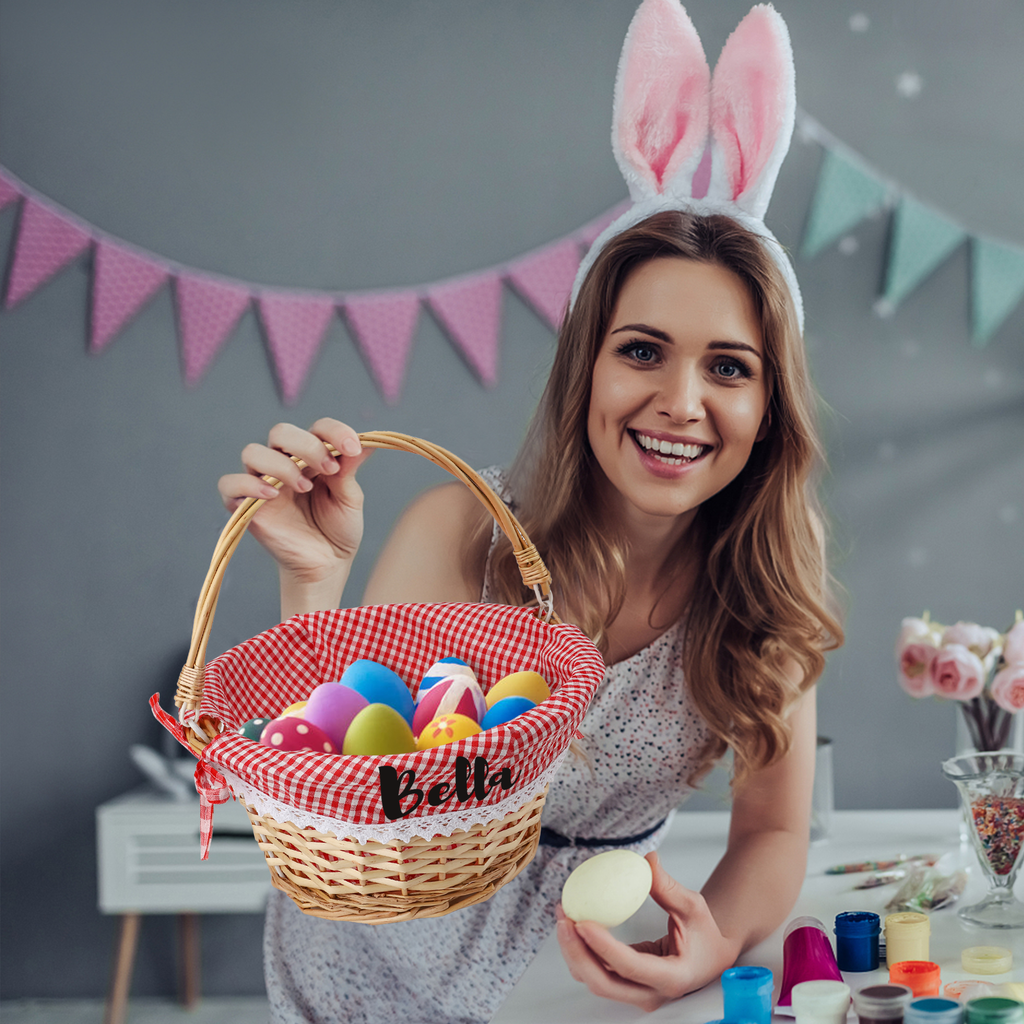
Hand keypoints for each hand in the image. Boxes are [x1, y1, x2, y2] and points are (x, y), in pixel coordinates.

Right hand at [217, 418, 371, 588]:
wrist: (326, 565)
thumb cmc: (337, 530)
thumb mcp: (349, 499)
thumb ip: (350, 469)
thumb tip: (367, 441)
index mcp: (312, 457)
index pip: (316, 428)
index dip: (333, 431)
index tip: (352, 448)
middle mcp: (284, 464)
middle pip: (281, 432)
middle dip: (307, 445)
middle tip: (329, 468)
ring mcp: (263, 482)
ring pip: (253, 452)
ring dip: (280, 464)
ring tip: (305, 487)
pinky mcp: (246, 505)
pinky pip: (230, 484)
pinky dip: (248, 484)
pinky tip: (272, 494)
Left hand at [555, 852, 740, 1011]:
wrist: (711, 955)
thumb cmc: (705, 933)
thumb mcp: (694, 907)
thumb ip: (668, 887)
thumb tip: (648, 860)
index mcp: (672, 978)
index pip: (629, 966)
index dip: (601, 946)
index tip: (581, 921)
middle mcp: (652, 994)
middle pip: (603, 983)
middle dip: (577, 952)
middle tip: (564, 919)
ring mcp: (638, 994)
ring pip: (595, 980)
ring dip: (574, 951)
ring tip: (563, 916)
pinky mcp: (627, 986)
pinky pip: (598, 972)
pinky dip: (581, 951)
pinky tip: (573, 925)